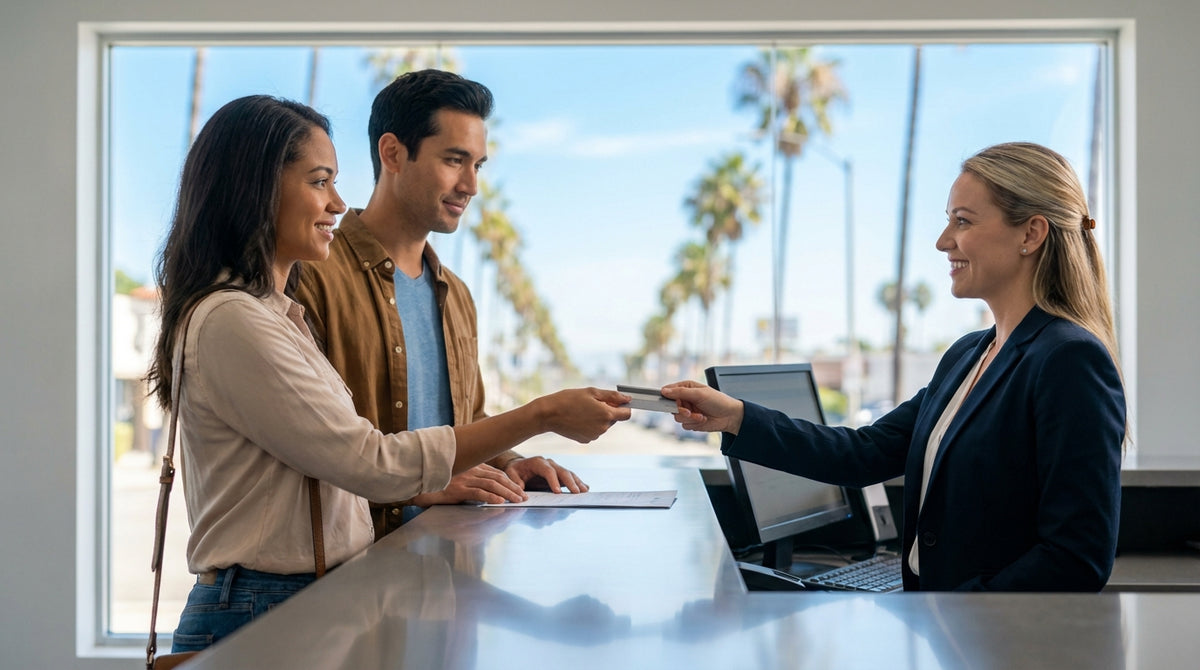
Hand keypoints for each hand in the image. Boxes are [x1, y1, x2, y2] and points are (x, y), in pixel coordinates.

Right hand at [410, 463, 527, 505]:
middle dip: (512, 488)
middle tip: (523, 497)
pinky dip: (491, 497)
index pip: (495, 473)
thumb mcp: (459, 482)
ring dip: (507, 493)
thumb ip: (473, 483)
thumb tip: (490, 492)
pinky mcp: (457, 489)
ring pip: (491, 485)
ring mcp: (463, 479)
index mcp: (471, 467)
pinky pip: (478, 492)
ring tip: (517, 501)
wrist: (419, 487)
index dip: (509, 481)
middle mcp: (469, 470)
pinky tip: (500, 502)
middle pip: (497, 478)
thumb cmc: (439, 486)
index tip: (519, 490)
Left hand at [503, 456, 589, 493]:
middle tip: (576, 493)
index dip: (553, 481)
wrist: (520, 466)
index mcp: (538, 462)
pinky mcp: (560, 474)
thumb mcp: (510, 473)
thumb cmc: (515, 470)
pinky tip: (585, 488)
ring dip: (577, 482)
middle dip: (570, 482)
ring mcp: (556, 468)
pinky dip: (578, 482)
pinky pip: (571, 477)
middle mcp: (549, 463)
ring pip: (569, 474)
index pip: (548, 471)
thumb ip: (514, 480)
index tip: (557, 492)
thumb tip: (521, 488)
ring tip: (584, 491)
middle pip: (562, 471)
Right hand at [538, 387, 631, 442]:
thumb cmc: (569, 399)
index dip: (623, 407)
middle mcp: (603, 428)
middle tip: (591, 403)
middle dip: (607, 411)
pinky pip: (593, 431)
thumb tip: (627, 399)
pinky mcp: (586, 440)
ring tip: (582, 410)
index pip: (627, 414)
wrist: (549, 414)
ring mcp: (594, 436)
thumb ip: (612, 396)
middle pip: (614, 419)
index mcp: (606, 415)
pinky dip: (589, 425)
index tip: (616, 402)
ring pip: (603, 425)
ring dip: (598, 418)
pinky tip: (578, 419)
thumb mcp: (592, 392)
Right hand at [660, 381, 744, 433]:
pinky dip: (694, 423)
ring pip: (677, 417)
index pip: (669, 390)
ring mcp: (688, 411)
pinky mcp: (691, 421)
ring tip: (701, 416)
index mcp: (686, 388)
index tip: (667, 402)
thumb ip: (681, 392)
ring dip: (690, 418)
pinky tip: (703, 419)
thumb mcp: (699, 393)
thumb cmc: (718, 401)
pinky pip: (684, 425)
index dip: (667, 396)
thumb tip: (664, 391)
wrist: (730, 416)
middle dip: (681, 410)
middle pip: (671, 406)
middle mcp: (685, 399)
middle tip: (689, 411)